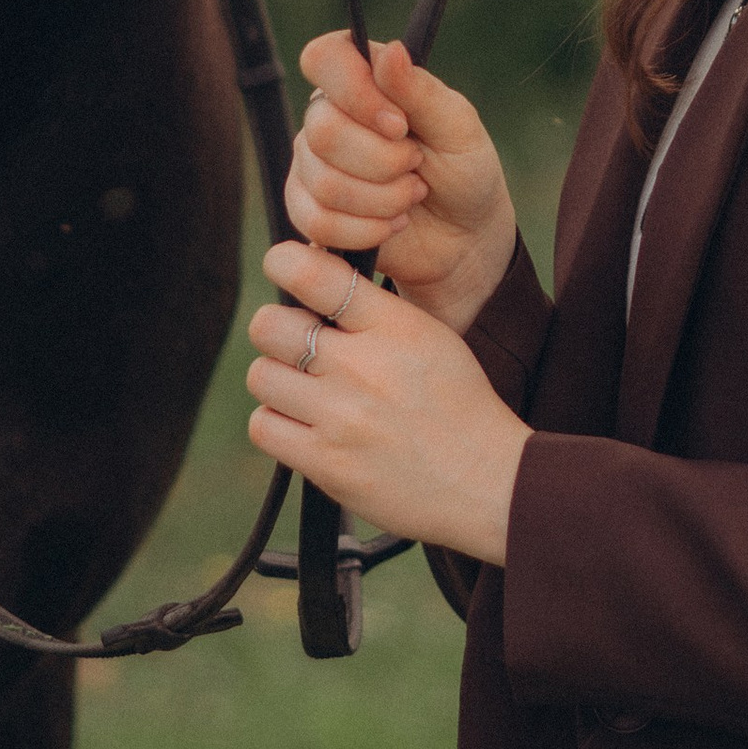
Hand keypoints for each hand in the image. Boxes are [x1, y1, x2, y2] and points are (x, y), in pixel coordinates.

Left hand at [246, 242, 527, 565]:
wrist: (486, 483)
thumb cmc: (456, 405)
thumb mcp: (430, 337)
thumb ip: (372, 309)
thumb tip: (306, 274)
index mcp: (395, 326)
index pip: (312, 274)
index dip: (285, 264)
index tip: (284, 269)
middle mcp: (364, 367)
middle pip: (270, 326)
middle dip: (279, 331)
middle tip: (299, 346)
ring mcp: (342, 418)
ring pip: (261, 376)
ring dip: (278, 381)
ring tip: (307, 391)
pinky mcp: (326, 464)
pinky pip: (263, 426)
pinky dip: (276, 423)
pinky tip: (304, 424)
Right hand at [283, 33, 518, 338]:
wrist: (464, 236)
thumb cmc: (463, 170)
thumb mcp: (457, 127)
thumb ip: (420, 91)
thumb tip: (391, 50)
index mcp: (362, 80)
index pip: (324, 59)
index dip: (355, 92)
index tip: (398, 124)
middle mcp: (328, 116)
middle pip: (323, 131)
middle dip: (384, 161)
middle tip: (416, 164)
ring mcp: (311, 164)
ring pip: (323, 183)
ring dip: (382, 199)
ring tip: (411, 196)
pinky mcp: (309, 211)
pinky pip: (317, 223)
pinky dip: (366, 230)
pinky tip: (392, 225)